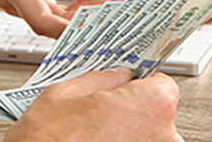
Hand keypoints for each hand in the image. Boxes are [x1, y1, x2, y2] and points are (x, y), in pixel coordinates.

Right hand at [0, 0, 117, 36]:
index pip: (40, 20)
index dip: (66, 30)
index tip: (93, 27)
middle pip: (51, 21)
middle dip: (83, 15)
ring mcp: (23, 2)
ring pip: (58, 18)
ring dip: (84, 8)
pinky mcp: (34, 1)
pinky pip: (58, 11)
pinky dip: (78, 3)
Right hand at [4, 68, 182, 141]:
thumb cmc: (47, 141)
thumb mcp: (65, 93)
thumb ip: (101, 79)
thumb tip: (117, 76)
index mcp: (153, 104)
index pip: (162, 84)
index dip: (139, 84)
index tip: (126, 87)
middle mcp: (164, 136)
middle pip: (155, 115)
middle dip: (131, 112)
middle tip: (101, 115)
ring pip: (144, 139)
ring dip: (125, 136)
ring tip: (94, 137)